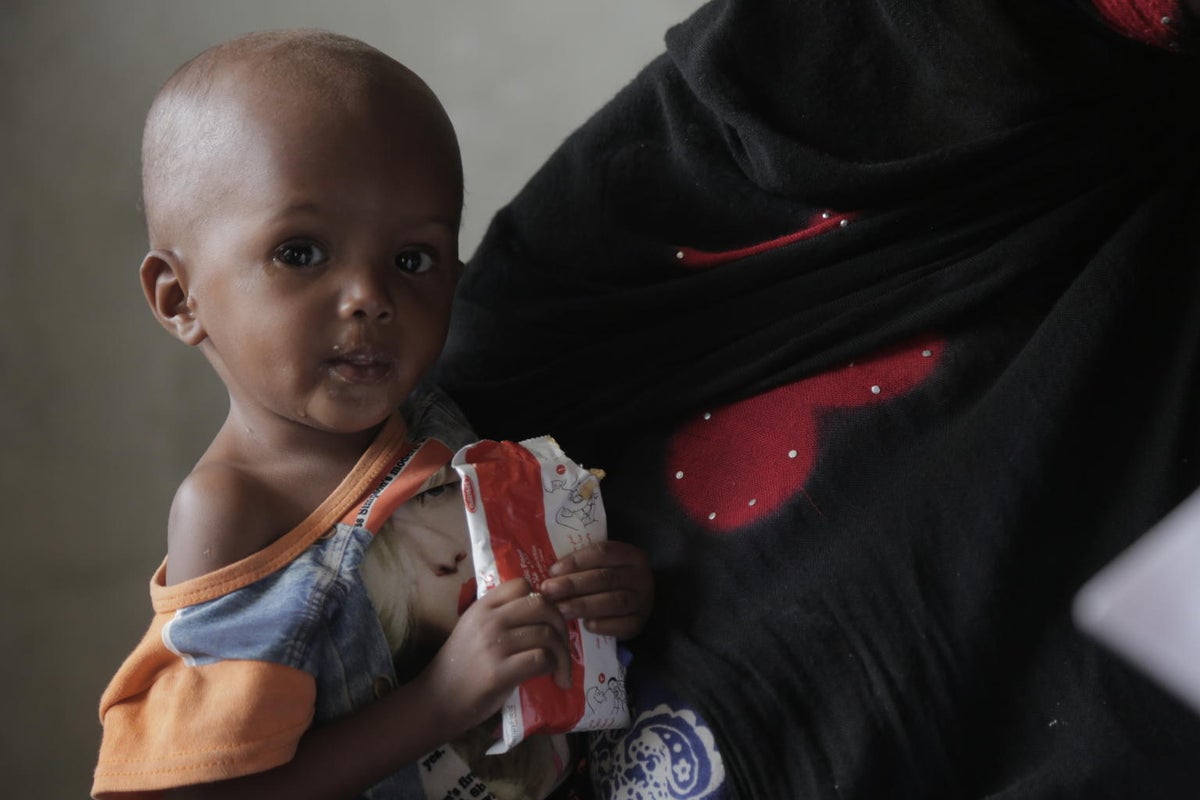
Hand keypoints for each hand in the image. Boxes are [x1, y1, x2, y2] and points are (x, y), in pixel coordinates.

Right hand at [417, 578, 571, 736]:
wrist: (438, 700)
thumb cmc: (462, 666)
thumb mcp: (475, 629)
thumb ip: (502, 616)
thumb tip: (545, 611)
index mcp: (482, 607)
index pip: (522, 585)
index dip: (542, 600)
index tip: (546, 621)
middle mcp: (488, 621)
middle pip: (542, 606)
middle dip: (561, 625)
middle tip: (563, 646)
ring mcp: (492, 646)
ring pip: (546, 635)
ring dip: (562, 654)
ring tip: (561, 670)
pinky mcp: (498, 673)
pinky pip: (541, 659)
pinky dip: (553, 667)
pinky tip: (551, 677)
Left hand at [539, 540, 652, 638]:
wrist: (635, 601)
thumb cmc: (608, 579)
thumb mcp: (601, 565)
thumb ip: (582, 565)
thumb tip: (549, 572)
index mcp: (630, 554)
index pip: (603, 552)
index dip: (576, 561)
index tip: (552, 571)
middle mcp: (640, 576)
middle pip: (606, 578)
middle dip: (574, 584)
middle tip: (549, 591)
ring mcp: (642, 601)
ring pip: (614, 601)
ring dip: (584, 605)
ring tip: (560, 609)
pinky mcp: (640, 623)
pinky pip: (623, 625)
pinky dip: (603, 625)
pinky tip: (586, 625)